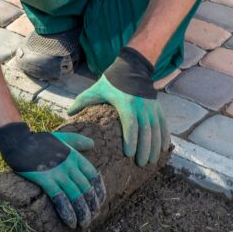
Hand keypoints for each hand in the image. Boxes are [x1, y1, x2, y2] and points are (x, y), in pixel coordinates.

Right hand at [0, 122, 106, 228]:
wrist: (19, 141)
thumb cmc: (38, 140)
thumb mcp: (62, 137)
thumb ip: (77, 141)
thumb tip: (92, 144)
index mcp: (75, 157)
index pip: (94, 176)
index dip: (99, 191)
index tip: (99, 203)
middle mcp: (69, 165)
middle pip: (86, 189)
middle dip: (91, 206)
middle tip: (92, 218)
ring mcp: (58, 173)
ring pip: (75, 196)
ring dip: (82, 213)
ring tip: (83, 224)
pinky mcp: (45, 179)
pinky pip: (59, 198)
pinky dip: (67, 212)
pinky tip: (70, 222)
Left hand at [68, 47, 169, 166]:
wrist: (133, 68)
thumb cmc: (111, 81)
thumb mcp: (96, 89)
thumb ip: (82, 101)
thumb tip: (68, 114)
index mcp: (126, 103)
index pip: (130, 124)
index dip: (131, 140)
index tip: (129, 154)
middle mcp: (142, 106)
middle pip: (146, 131)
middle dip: (144, 148)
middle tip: (140, 164)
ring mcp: (151, 107)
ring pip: (156, 129)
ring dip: (155, 146)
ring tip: (151, 161)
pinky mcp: (158, 107)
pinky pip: (163, 124)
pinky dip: (164, 137)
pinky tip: (163, 149)